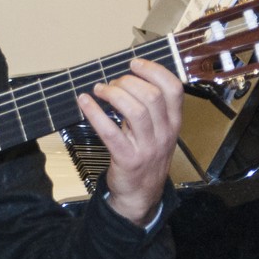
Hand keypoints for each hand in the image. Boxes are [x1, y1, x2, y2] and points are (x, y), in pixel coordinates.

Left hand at [77, 58, 183, 225]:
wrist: (141, 195)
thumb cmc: (146, 157)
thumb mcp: (158, 132)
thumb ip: (151, 108)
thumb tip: (128, 77)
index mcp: (174, 122)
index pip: (174, 88)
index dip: (154, 70)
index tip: (134, 63)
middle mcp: (165, 133)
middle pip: (152, 96)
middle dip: (128, 82)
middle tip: (112, 84)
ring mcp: (148, 148)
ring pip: (135, 111)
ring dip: (113, 94)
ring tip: (99, 90)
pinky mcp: (128, 160)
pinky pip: (111, 132)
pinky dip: (95, 113)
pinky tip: (84, 102)